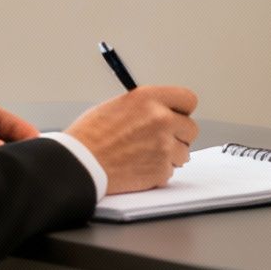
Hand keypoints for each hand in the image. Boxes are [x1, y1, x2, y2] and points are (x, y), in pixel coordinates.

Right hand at [63, 85, 199, 192]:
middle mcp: (161, 119)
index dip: (182, 110)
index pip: (187, 99)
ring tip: (144, 155)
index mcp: (149, 98)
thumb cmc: (90, 136)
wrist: (80, 164)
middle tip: (160, 140)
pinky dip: (158, 171)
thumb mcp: (118, 106)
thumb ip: (146, 107)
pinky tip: (139, 167)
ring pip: (183, 152)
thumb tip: (164, 111)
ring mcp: (164, 146)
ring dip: (169, 156)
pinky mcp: (161, 169)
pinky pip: (170, 170)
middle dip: (178, 135)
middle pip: (190, 128)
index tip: (177, 116)